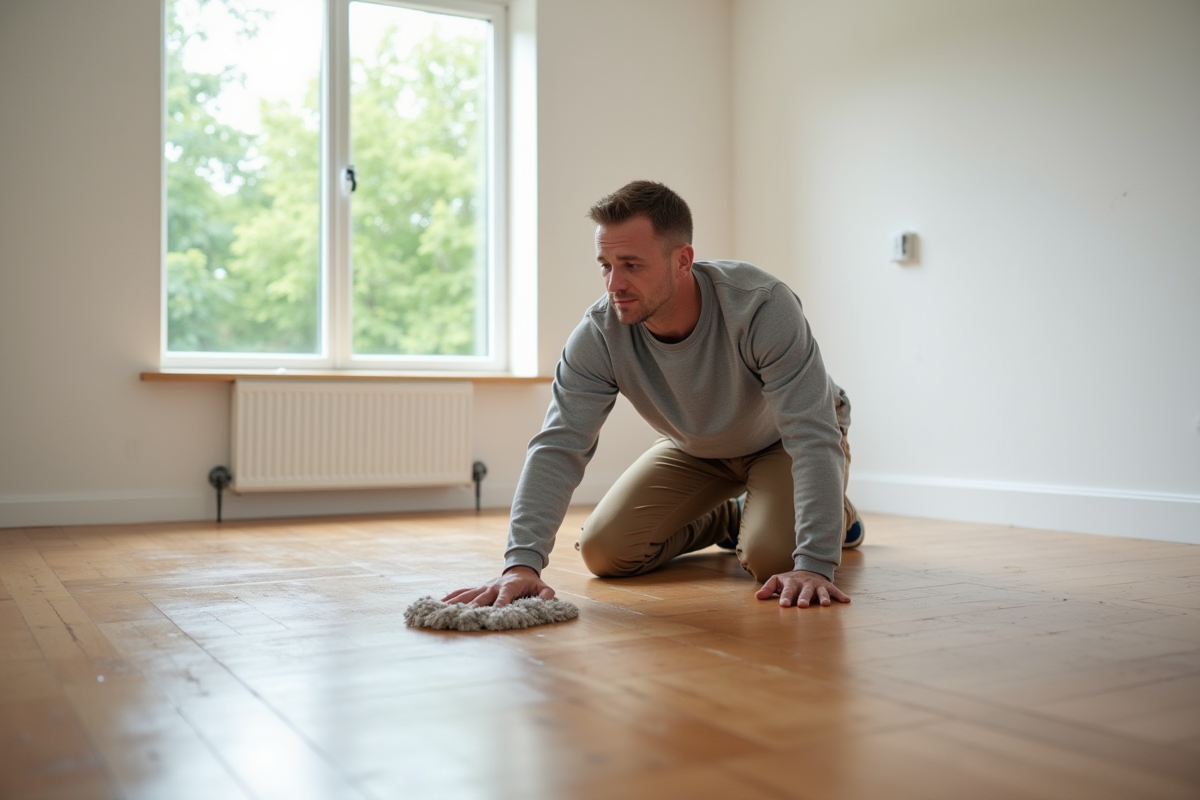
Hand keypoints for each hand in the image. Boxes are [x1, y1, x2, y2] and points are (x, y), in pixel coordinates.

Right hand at [441, 566, 555, 607]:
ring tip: (442, 608)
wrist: (519, 569)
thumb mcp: (541, 586)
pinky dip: (452, 596)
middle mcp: (493, 587)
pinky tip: (440, 602)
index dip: (500, 604)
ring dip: (456, 602)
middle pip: (481, 597)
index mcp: (509, 587)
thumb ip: (546, 593)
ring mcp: (484, 587)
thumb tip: (549, 598)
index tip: (493, 614)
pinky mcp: (479, 588)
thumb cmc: (529, 582)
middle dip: (472, 607)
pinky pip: (463, 591)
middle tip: (462, 616)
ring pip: (468, 594)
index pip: (504, 597)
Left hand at [755, 569, 849, 607]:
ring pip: (821, 591)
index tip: (783, 605)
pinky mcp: (827, 586)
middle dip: (804, 598)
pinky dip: (840, 595)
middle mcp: (805, 584)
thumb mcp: (777, 581)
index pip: (787, 590)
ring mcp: (817, 585)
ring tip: (825, 605)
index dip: (785, 597)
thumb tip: (757, 597)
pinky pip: (834, 591)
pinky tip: (846, 601)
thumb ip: (768, 588)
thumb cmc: (790, 580)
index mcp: (792, 583)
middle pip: (804, 591)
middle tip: (802, 606)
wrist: (808, 569)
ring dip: (822, 597)